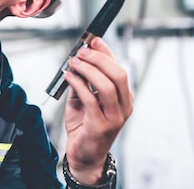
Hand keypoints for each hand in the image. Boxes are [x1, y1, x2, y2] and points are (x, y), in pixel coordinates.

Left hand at [63, 36, 132, 184]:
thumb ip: (84, 80)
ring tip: (73, 63)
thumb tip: (79, 57)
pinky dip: (78, 84)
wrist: (83, 153)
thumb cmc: (84, 124)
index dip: (106, 52)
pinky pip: (90, 99)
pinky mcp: (101, 126)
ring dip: (88, 70)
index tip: (92, 40)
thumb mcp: (83, 97)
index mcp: (124, 97)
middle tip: (80, 52)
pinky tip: (68, 76)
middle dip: (98, 59)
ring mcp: (115, 117)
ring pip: (107, 86)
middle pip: (118, 75)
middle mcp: (124, 107)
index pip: (119, 69)